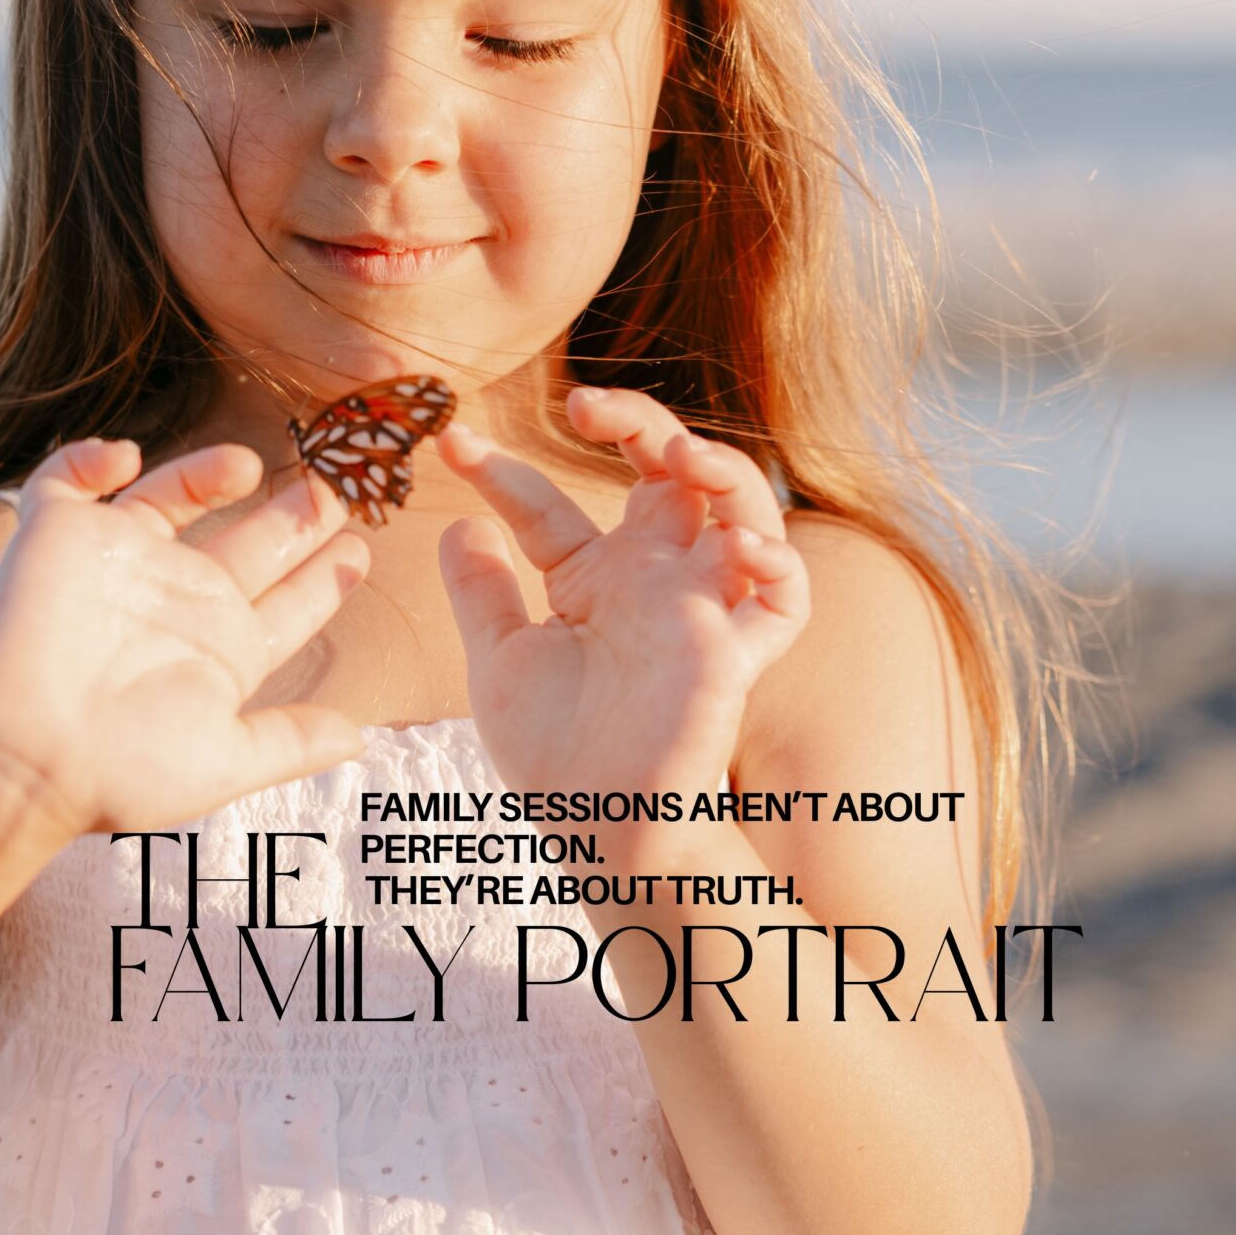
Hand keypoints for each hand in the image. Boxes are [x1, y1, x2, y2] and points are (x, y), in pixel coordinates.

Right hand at [0, 437, 369, 841]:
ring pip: (171, 497)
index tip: (363, 550)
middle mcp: (174, 601)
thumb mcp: (223, 761)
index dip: (324, 579)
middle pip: (249, 543)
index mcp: (218, 650)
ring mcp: (118, 564)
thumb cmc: (118, 772)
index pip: (285, 604)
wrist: (18, 760)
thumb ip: (289, 741)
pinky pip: (71, 479)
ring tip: (252, 465)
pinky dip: (95, 458)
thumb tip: (360, 738)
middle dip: (295, 516)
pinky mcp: (56, 536)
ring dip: (210, 473)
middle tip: (336, 487)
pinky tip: (128, 458)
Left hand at [435, 386, 810, 797]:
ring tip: (679, 449)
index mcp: (591, 579)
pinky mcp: (738, 653)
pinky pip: (785, 599)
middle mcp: (650, 580)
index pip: (548, 505)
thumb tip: (456, 524)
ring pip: (741, 510)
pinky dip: (776, 565)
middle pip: (666, 473)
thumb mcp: (501, 661)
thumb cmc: (556, 754)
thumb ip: (482, 594)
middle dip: (637, 423)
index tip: (450, 443)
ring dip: (721, 467)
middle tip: (585, 405)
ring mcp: (698, 609)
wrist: (600, 829)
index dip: (501, 471)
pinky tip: (737, 548)